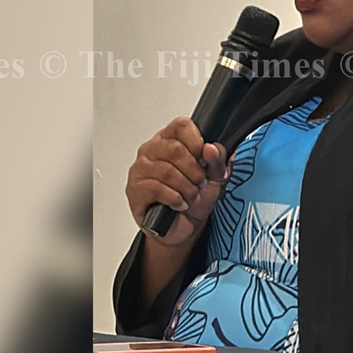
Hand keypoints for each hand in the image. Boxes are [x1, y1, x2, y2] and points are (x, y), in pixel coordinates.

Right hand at [125, 116, 229, 247]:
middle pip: (175, 149)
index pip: (181, 125)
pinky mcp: (135, 189)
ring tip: (190, 196)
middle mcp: (152, 150)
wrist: (182, 227)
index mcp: (170, 139)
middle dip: (195, 171)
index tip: (204, 159)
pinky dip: (175, 199)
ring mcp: (140, 169)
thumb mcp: (215, 177)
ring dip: (187, 188)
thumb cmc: (194, 197)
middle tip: (199, 183)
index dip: (197, 142)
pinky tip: (178, 203)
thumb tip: (211, 148)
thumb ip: (217, 160)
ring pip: (167, 171)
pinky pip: (157, 189)